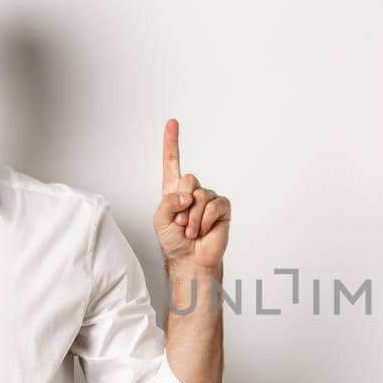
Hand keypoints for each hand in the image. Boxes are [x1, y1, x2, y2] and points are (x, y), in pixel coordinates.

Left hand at [153, 118, 230, 271]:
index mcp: (174, 191)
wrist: (190, 259)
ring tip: (191, 231)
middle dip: (182, 203)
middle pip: (188, 178)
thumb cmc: (173, 242)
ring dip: (193, 217)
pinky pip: (214, 205)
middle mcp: (192, 191)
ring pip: (200, 194)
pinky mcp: (222, 208)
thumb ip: (168, 201)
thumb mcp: (160, 220)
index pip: (172, 162)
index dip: (171, 142)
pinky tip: (203, 230)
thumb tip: (188, 194)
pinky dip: (206, 219)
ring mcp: (208, 199)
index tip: (172, 122)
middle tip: (181, 223)